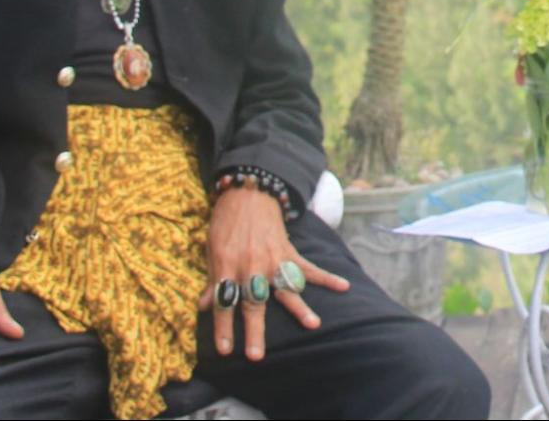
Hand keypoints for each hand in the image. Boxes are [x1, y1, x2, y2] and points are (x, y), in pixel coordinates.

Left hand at [196, 187, 349, 360]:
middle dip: (255, 331)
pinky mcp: (288, 251)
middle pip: (254, 304)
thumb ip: (212, 279)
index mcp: (227, 266)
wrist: (248, 192)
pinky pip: (308, 267)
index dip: (223, 328)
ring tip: (313, 324)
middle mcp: (251, 266)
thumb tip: (205, 306)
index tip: (226, 351)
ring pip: (286, 289)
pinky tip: (343, 286)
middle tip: (257, 355)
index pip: (224, 303)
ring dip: (300, 308)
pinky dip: (326, 276)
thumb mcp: (212, 250)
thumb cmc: (226, 222)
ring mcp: (272, 259)